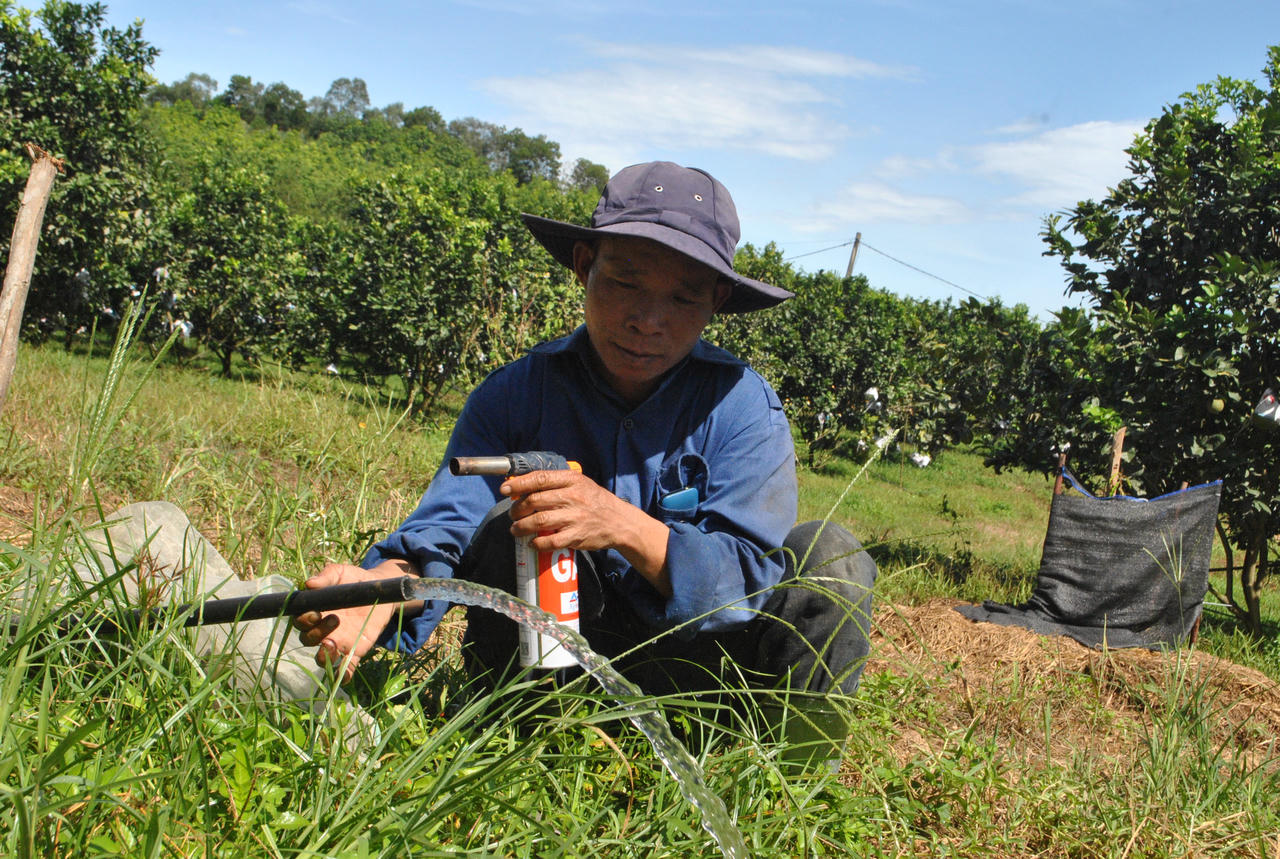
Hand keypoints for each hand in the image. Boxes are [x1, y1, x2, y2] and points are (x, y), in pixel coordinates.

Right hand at [291, 560, 419, 682]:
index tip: (315, 612)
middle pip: (308, 640)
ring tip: (333, 645)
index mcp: (314, 611)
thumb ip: (326, 577)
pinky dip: (344, 675)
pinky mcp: (354, 651)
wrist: (380, 590)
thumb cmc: (354, 580)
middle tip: (335, 619)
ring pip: (322, 657)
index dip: (303, 619)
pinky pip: (345, 668)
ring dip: (324, 657)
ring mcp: (337, 642)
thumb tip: (309, 584)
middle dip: (316, 633)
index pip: (300, 621)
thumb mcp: (340, 573)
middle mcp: (321, 630)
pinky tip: (346, 675)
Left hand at [501, 469, 672, 595]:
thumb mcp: (580, 483)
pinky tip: (532, 542)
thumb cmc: (595, 501)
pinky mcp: (576, 536)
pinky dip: (536, 543)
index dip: (519, 483)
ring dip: (521, 526)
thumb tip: (524, 486)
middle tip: (513, 514)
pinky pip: (550, 541)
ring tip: (515, 529)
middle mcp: (573, 497)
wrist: (619, 522)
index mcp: (572, 480)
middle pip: (535, 500)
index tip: (505, 489)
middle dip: (517, 509)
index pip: (540, 478)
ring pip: (539, 521)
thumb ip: (556, 483)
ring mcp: (574, 517)